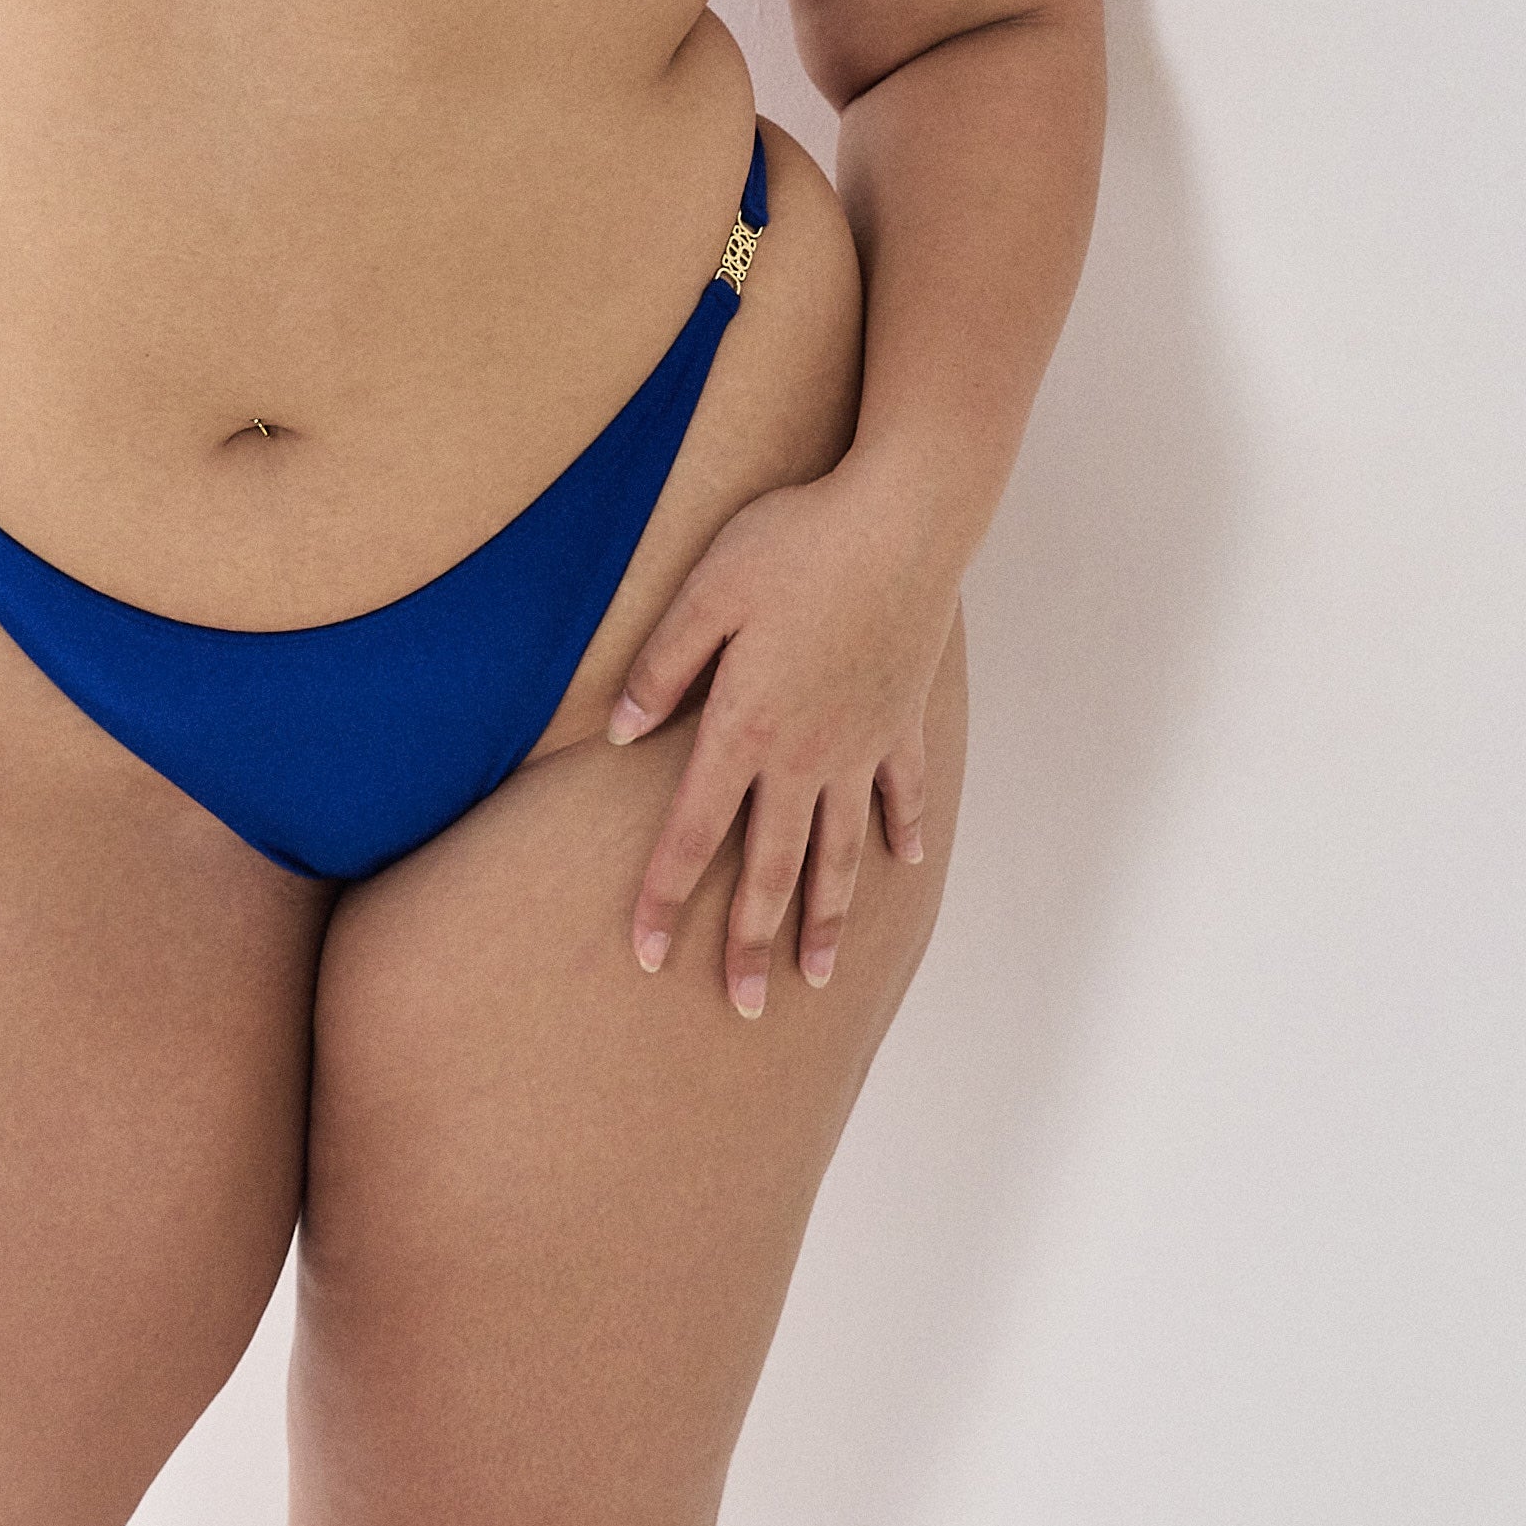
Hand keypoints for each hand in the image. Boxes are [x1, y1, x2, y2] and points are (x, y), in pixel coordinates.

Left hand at [604, 477, 953, 1014]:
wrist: (904, 518)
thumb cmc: (795, 543)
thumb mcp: (705, 593)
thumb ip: (661, 667)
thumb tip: (619, 733)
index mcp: (744, 730)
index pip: (692, 835)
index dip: (664, 898)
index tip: (645, 955)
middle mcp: (805, 757)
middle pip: (771, 870)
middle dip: (750, 944)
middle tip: (741, 1007)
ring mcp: (863, 745)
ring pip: (841, 853)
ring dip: (827, 919)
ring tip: (817, 975)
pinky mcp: (905, 720)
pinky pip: (904, 793)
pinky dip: (904, 833)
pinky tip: (904, 866)